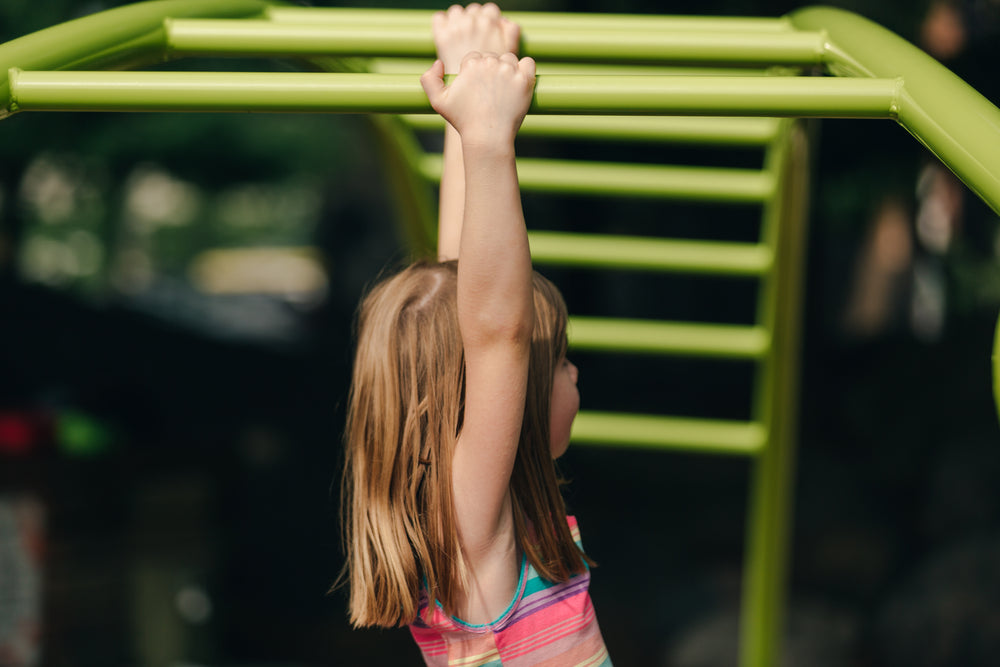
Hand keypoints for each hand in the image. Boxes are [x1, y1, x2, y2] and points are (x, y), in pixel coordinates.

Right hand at [421, 52, 535, 144]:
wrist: (487, 137)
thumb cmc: (463, 120)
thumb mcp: (437, 102)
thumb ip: (429, 79)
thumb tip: (439, 62)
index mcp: (471, 63)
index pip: (475, 57)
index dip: (474, 72)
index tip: (476, 88)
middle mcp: (491, 62)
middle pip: (493, 57)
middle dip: (491, 71)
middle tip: (490, 92)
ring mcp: (510, 70)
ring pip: (510, 58)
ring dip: (507, 69)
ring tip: (503, 89)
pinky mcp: (525, 79)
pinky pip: (529, 63)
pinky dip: (525, 70)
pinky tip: (518, 83)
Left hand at [433, 3, 519, 73]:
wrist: (468, 94)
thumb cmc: (492, 80)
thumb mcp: (509, 54)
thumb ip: (511, 34)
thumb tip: (503, 21)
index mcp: (490, 23)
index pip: (490, 11)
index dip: (489, 22)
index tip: (487, 35)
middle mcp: (474, 22)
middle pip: (474, 11)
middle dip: (475, 21)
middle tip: (474, 39)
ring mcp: (457, 28)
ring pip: (457, 12)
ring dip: (458, 20)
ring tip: (460, 37)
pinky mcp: (442, 35)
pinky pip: (440, 19)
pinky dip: (442, 23)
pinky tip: (447, 35)